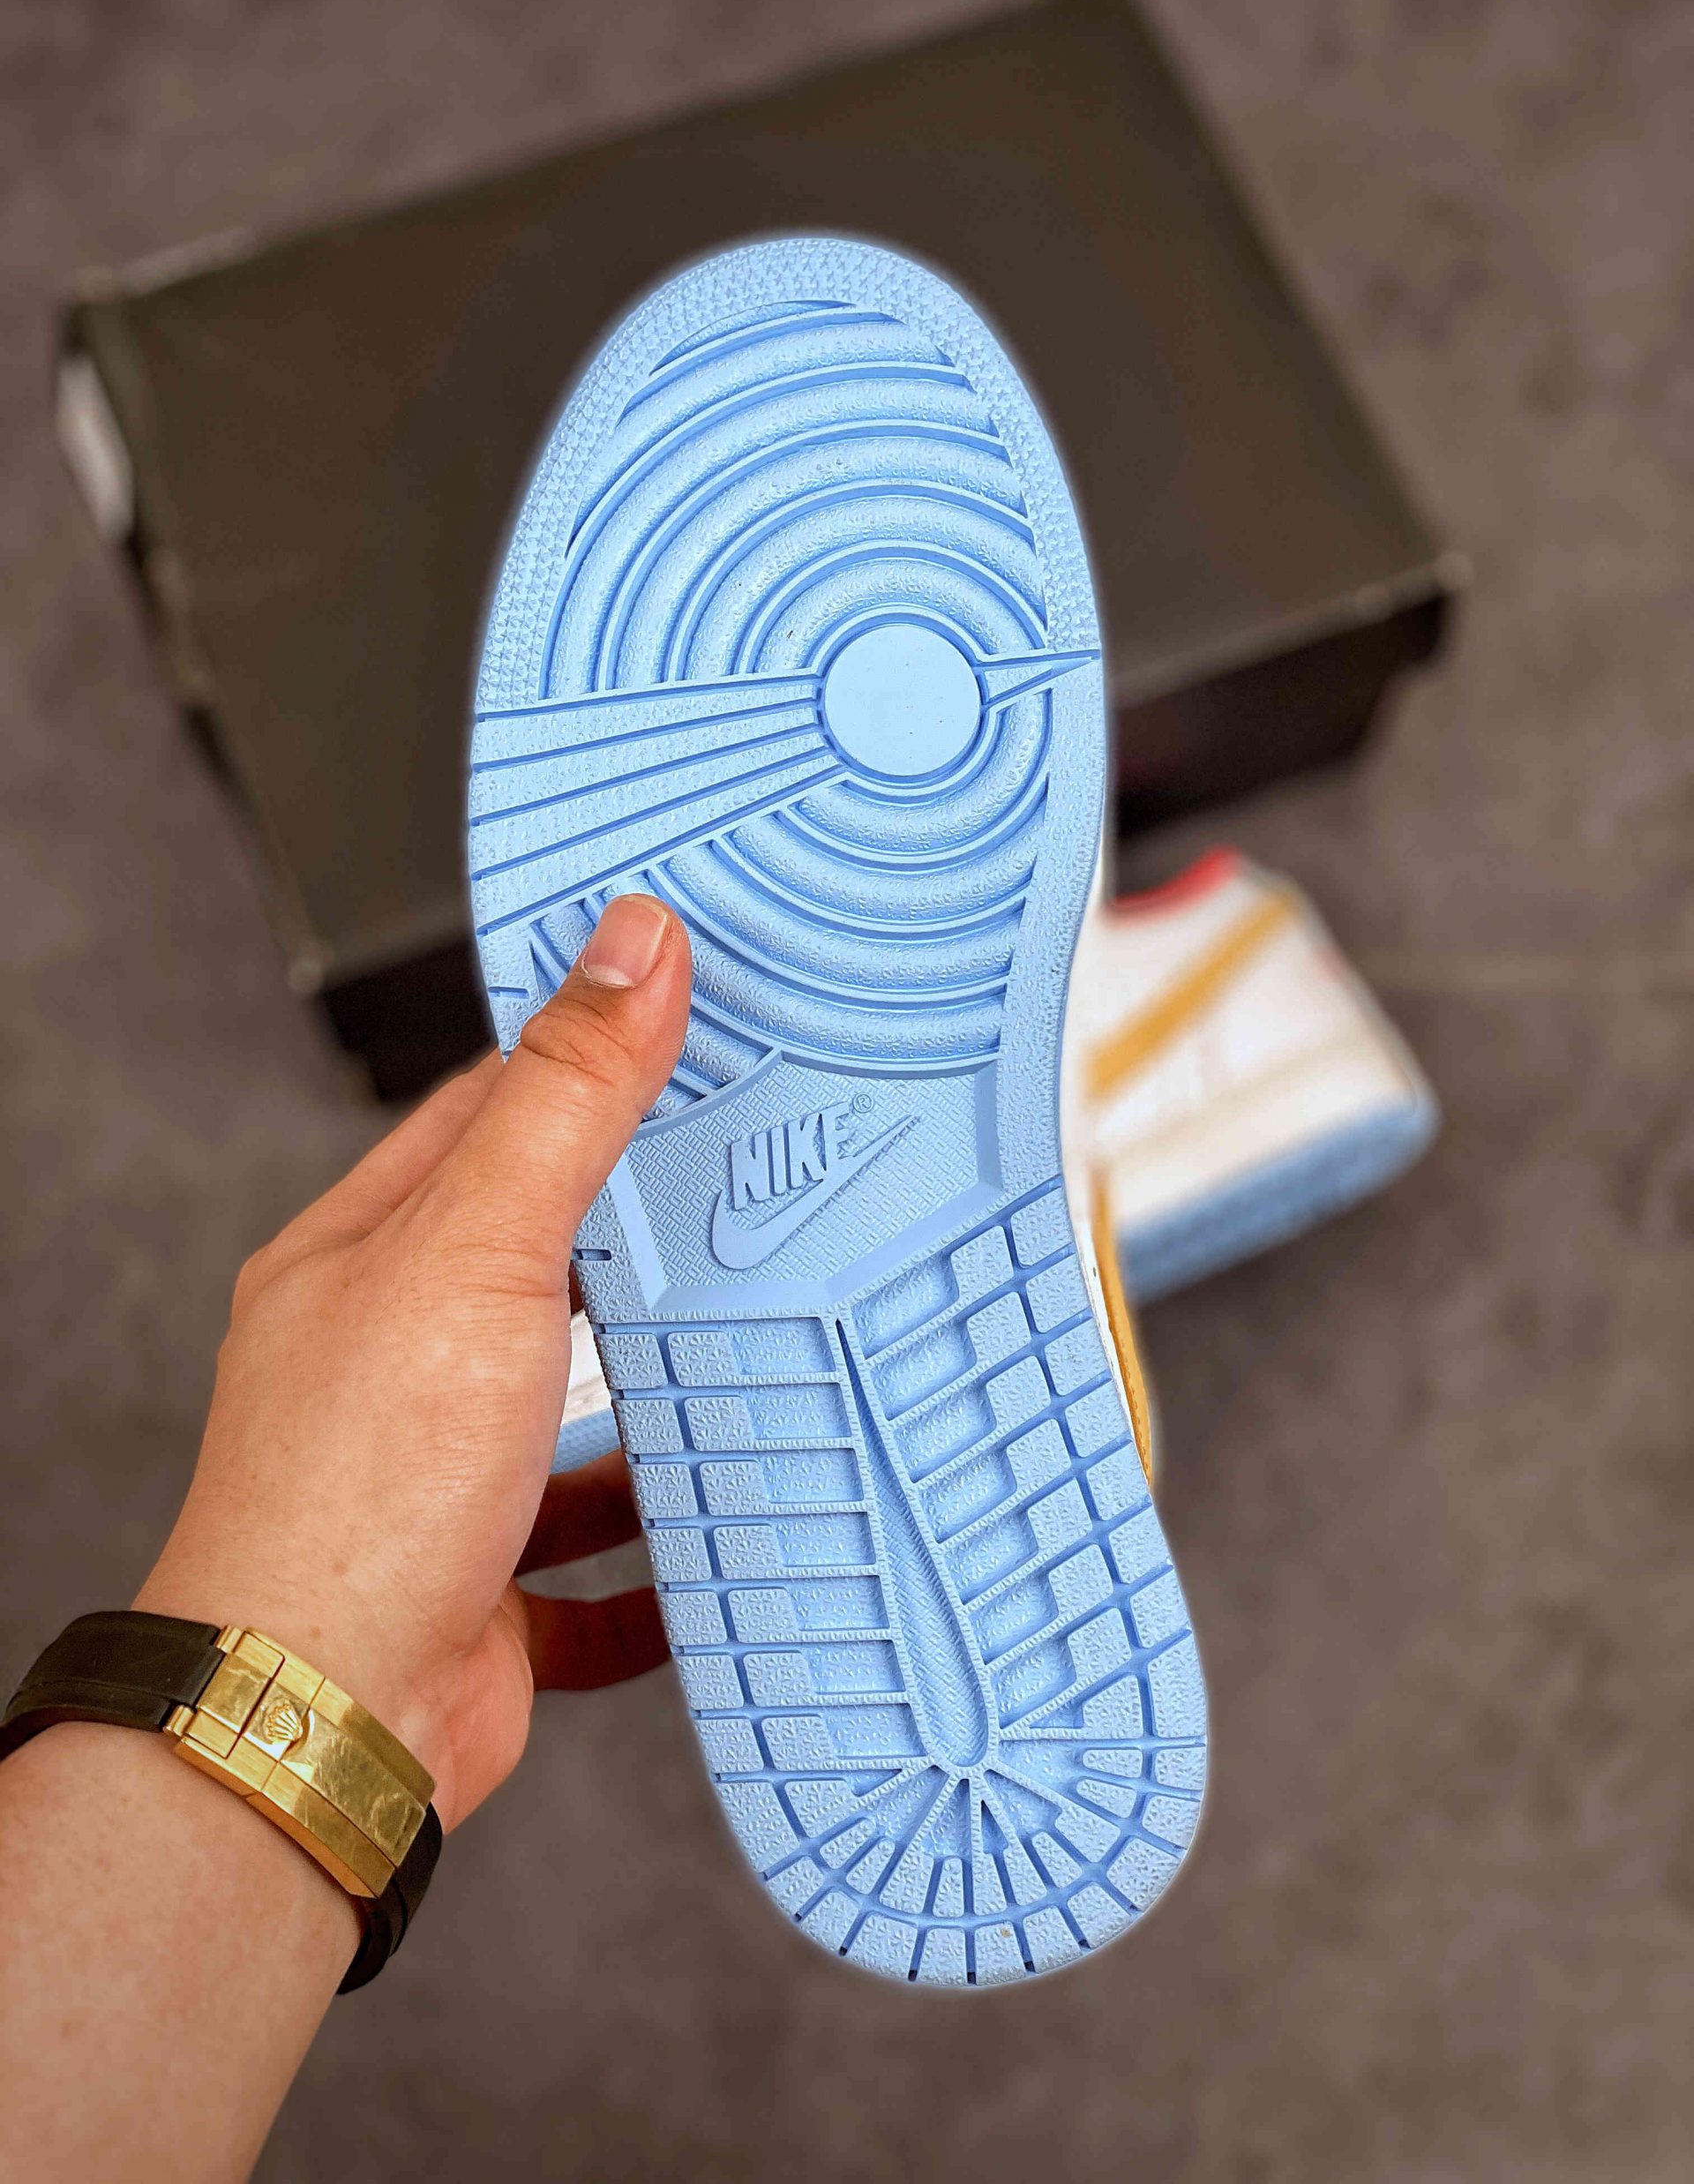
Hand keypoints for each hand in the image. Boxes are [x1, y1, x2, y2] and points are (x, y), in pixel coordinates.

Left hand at [138, 894, 690, 1830]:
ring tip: (766, 1349)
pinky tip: (724, 1523)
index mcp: (364, 1257)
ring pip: (571, 1414)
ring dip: (657, 1395)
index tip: (683, 1027)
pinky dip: (660, 1544)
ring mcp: (439, 1479)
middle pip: (537, 1264)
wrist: (327, 1720)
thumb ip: (565, 1101)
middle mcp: (392, 1362)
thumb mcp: (476, 1249)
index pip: (481, 1117)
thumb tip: (631, 946)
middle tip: (758, 1186)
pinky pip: (597, 1559)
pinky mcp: (490, 1589)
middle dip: (643, 1235)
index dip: (580, 1062)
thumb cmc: (360, 1487)